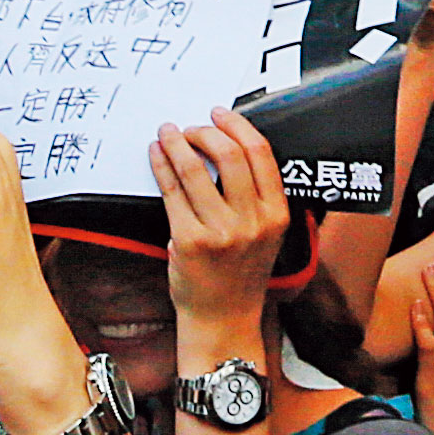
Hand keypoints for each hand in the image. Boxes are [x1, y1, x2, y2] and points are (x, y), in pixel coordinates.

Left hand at [154, 107, 287, 357]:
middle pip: (229, 154)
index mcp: (277, 215)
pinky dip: (161, 165)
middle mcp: (252, 222)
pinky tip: (156, 155)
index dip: (237, 126)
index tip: (220, 114)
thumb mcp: (267, 236)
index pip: (261, 154)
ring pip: (195, 169)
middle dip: (205, 131)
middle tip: (191, 127)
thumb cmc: (240, 275)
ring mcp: (220, 232)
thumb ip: (258, 197)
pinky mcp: (188, 241)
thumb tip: (229, 147)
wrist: (223, 320)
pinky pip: (171, 191)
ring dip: (176, 142)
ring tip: (167, 133)